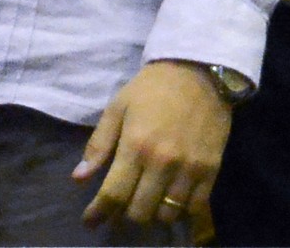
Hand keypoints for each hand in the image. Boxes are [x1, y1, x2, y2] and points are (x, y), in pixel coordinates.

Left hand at [74, 60, 232, 244]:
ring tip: (148, 200)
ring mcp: (188, 168)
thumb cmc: (152, 87)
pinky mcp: (210, 170)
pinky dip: (179, 211)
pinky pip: (193, 208)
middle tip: (123, 203)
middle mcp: (161, 162)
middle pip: (139, 212)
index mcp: (135, 145)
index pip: (113, 195)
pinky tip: (172, 200)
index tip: (90, 220)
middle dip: (125, 213)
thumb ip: (99, 144)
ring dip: (152, 213)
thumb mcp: (118, 106)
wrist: (198, 70)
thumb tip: (79, 178)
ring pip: (166, 215)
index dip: (98, 213)